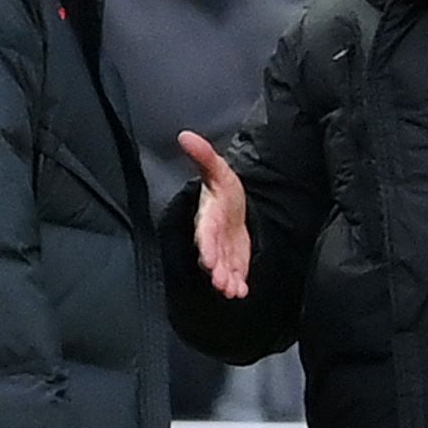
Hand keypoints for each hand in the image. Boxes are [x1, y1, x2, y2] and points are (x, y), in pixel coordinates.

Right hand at [182, 130, 249, 299]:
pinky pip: (234, 274)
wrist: (234, 206)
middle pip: (212, 256)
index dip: (206, 246)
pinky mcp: (233, 261)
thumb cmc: (223, 189)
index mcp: (207, 218)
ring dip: (226, 281)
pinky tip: (242, 292)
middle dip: (216, 270)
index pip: (204, 233)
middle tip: (221, 282)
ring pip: (222, 269)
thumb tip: (185, 135)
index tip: (208, 258)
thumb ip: (204, 156)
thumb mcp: (219, 170)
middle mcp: (212, 239)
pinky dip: (237, 284)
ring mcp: (222, 252)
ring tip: (232, 291)